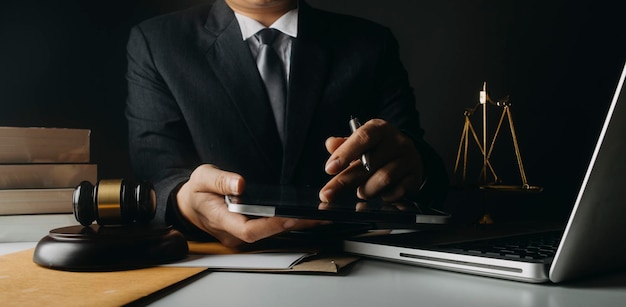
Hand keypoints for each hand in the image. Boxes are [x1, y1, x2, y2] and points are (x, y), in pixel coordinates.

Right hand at [177, 164, 322, 246]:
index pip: (250, 229)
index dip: (272, 225)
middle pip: (267, 234)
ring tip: (319, 214)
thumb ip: (220, 180)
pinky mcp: (250, 233)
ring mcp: (242, 236)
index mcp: (222, 220)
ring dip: (295, 224)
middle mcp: (234, 234)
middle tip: (318, 215)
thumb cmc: (196, 191)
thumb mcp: (202, 178)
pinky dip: (288, 222)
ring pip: (271, 234)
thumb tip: (240, 183)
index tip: (291, 216)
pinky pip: (270, 230)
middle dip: (293, 224)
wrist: (188, 205)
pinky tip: (305, 214)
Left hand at [320, 119, 423, 201]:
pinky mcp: (415, 176)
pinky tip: (380, 194)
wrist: (407, 156)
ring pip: (383, 179)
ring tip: (361, 192)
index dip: (345, 153)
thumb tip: (330, 144)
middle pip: (368, 164)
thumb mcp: (360, 143)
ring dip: (366, 190)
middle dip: (344, 181)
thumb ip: (344, 145)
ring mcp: (408, 159)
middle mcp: (397, 141)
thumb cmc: (377, 149)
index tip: (329, 169)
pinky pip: (397, 192)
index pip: (363, 137)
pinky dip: (384, 196)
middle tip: (328, 194)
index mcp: (380, 129)